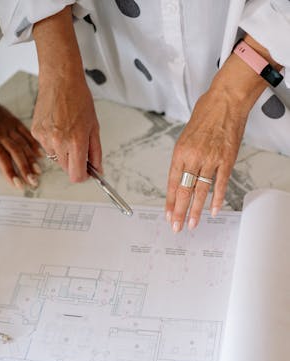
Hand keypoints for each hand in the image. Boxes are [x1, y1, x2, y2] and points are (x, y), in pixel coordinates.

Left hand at [0, 100, 41, 188]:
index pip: (1, 158)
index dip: (10, 171)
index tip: (17, 184)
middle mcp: (0, 133)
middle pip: (16, 153)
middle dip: (25, 169)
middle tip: (33, 182)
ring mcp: (9, 127)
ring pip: (23, 144)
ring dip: (32, 159)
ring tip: (38, 173)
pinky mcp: (15, 122)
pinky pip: (26, 133)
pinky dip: (34, 144)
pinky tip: (41, 155)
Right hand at [32, 70, 101, 181]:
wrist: (60, 80)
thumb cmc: (78, 98)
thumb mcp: (94, 126)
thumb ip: (96, 152)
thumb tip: (97, 169)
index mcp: (76, 142)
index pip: (77, 175)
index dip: (83, 176)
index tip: (86, 172)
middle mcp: (59, 143)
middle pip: (66, 168)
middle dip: (74, 161)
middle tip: (78, 144)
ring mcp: (45, 139)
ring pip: (56, 158)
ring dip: (62, 151)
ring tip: (66, 130)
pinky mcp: (36, 133)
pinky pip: (46, 147)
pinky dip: (52, 141)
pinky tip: (56, 126)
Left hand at [165, 36, 274, 230]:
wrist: (225, 101)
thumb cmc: (204, 116)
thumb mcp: (184, 138)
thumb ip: (182, 159)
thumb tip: (179, 178)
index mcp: (180, 153)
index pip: (171, 183)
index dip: (169, 201)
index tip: (167, 214)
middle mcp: (193, 157)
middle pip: (184, 191)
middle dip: (179, 211)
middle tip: (176, 226)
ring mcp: (211, 160)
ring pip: (201, 191)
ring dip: (196, 210)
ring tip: (192, 223)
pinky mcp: (226, 160)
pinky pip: (220, 184)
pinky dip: (217, 199)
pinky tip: (213, 210)